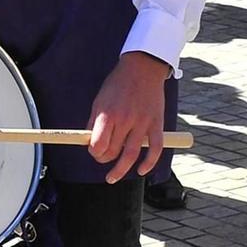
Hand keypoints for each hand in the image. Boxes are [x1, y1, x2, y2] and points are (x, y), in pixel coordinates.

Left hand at [88, 51, 172, 181]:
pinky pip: (155, 149)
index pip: (97, 144)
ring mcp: (142, 123)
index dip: (93, 152)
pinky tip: (141, 170)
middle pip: (112, 152)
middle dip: (104, 159)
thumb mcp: (100, 100)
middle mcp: (125, 120)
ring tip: (112, 178)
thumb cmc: (118, 84)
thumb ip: (94, 122)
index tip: (93, 151)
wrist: (142, 68)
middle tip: (103, 159)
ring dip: (120, 171)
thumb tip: (89, 143)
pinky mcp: (157, 124)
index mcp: (108, 114)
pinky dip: (148, 163)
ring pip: (131, 155)